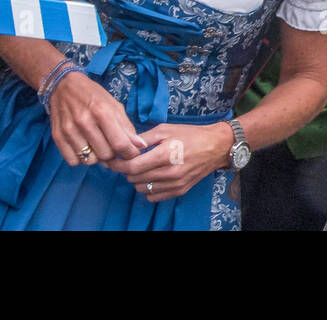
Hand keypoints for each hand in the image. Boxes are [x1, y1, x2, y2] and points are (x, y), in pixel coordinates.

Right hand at [47, 71, 145, 165]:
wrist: (63, 86)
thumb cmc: (93, 96)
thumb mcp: (114, 106)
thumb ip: (127, 127)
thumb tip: (141, 146)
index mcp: (102, 111)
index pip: (120, 144)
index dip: (130, 153)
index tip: (131, 152)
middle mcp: (84, 121)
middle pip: (106, 155)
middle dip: (112, 154)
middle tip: (111, 145)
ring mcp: (69, 130)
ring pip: (90, 160)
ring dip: (96, 157)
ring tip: (96, 144)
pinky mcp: (58, 136)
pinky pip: (73, 161)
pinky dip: (81, 158)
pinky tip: (84, 146)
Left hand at [104, 122, 233, 202]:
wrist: (215, 147)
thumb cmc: (189, 135)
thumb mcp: (164, 129)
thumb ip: (143, 139)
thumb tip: (125, 146)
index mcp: (164, 154)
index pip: (132, 167)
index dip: (118, 165)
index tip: (112, 161)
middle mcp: (169, 172)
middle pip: (134, 179)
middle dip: (126, 170)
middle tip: (127, 161)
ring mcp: (175, 184)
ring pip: (142, 189)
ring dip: (137, 180)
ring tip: (141, 168)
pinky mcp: (180, 191)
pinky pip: (153, 196)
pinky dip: (148, 189)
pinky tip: (151, 177)